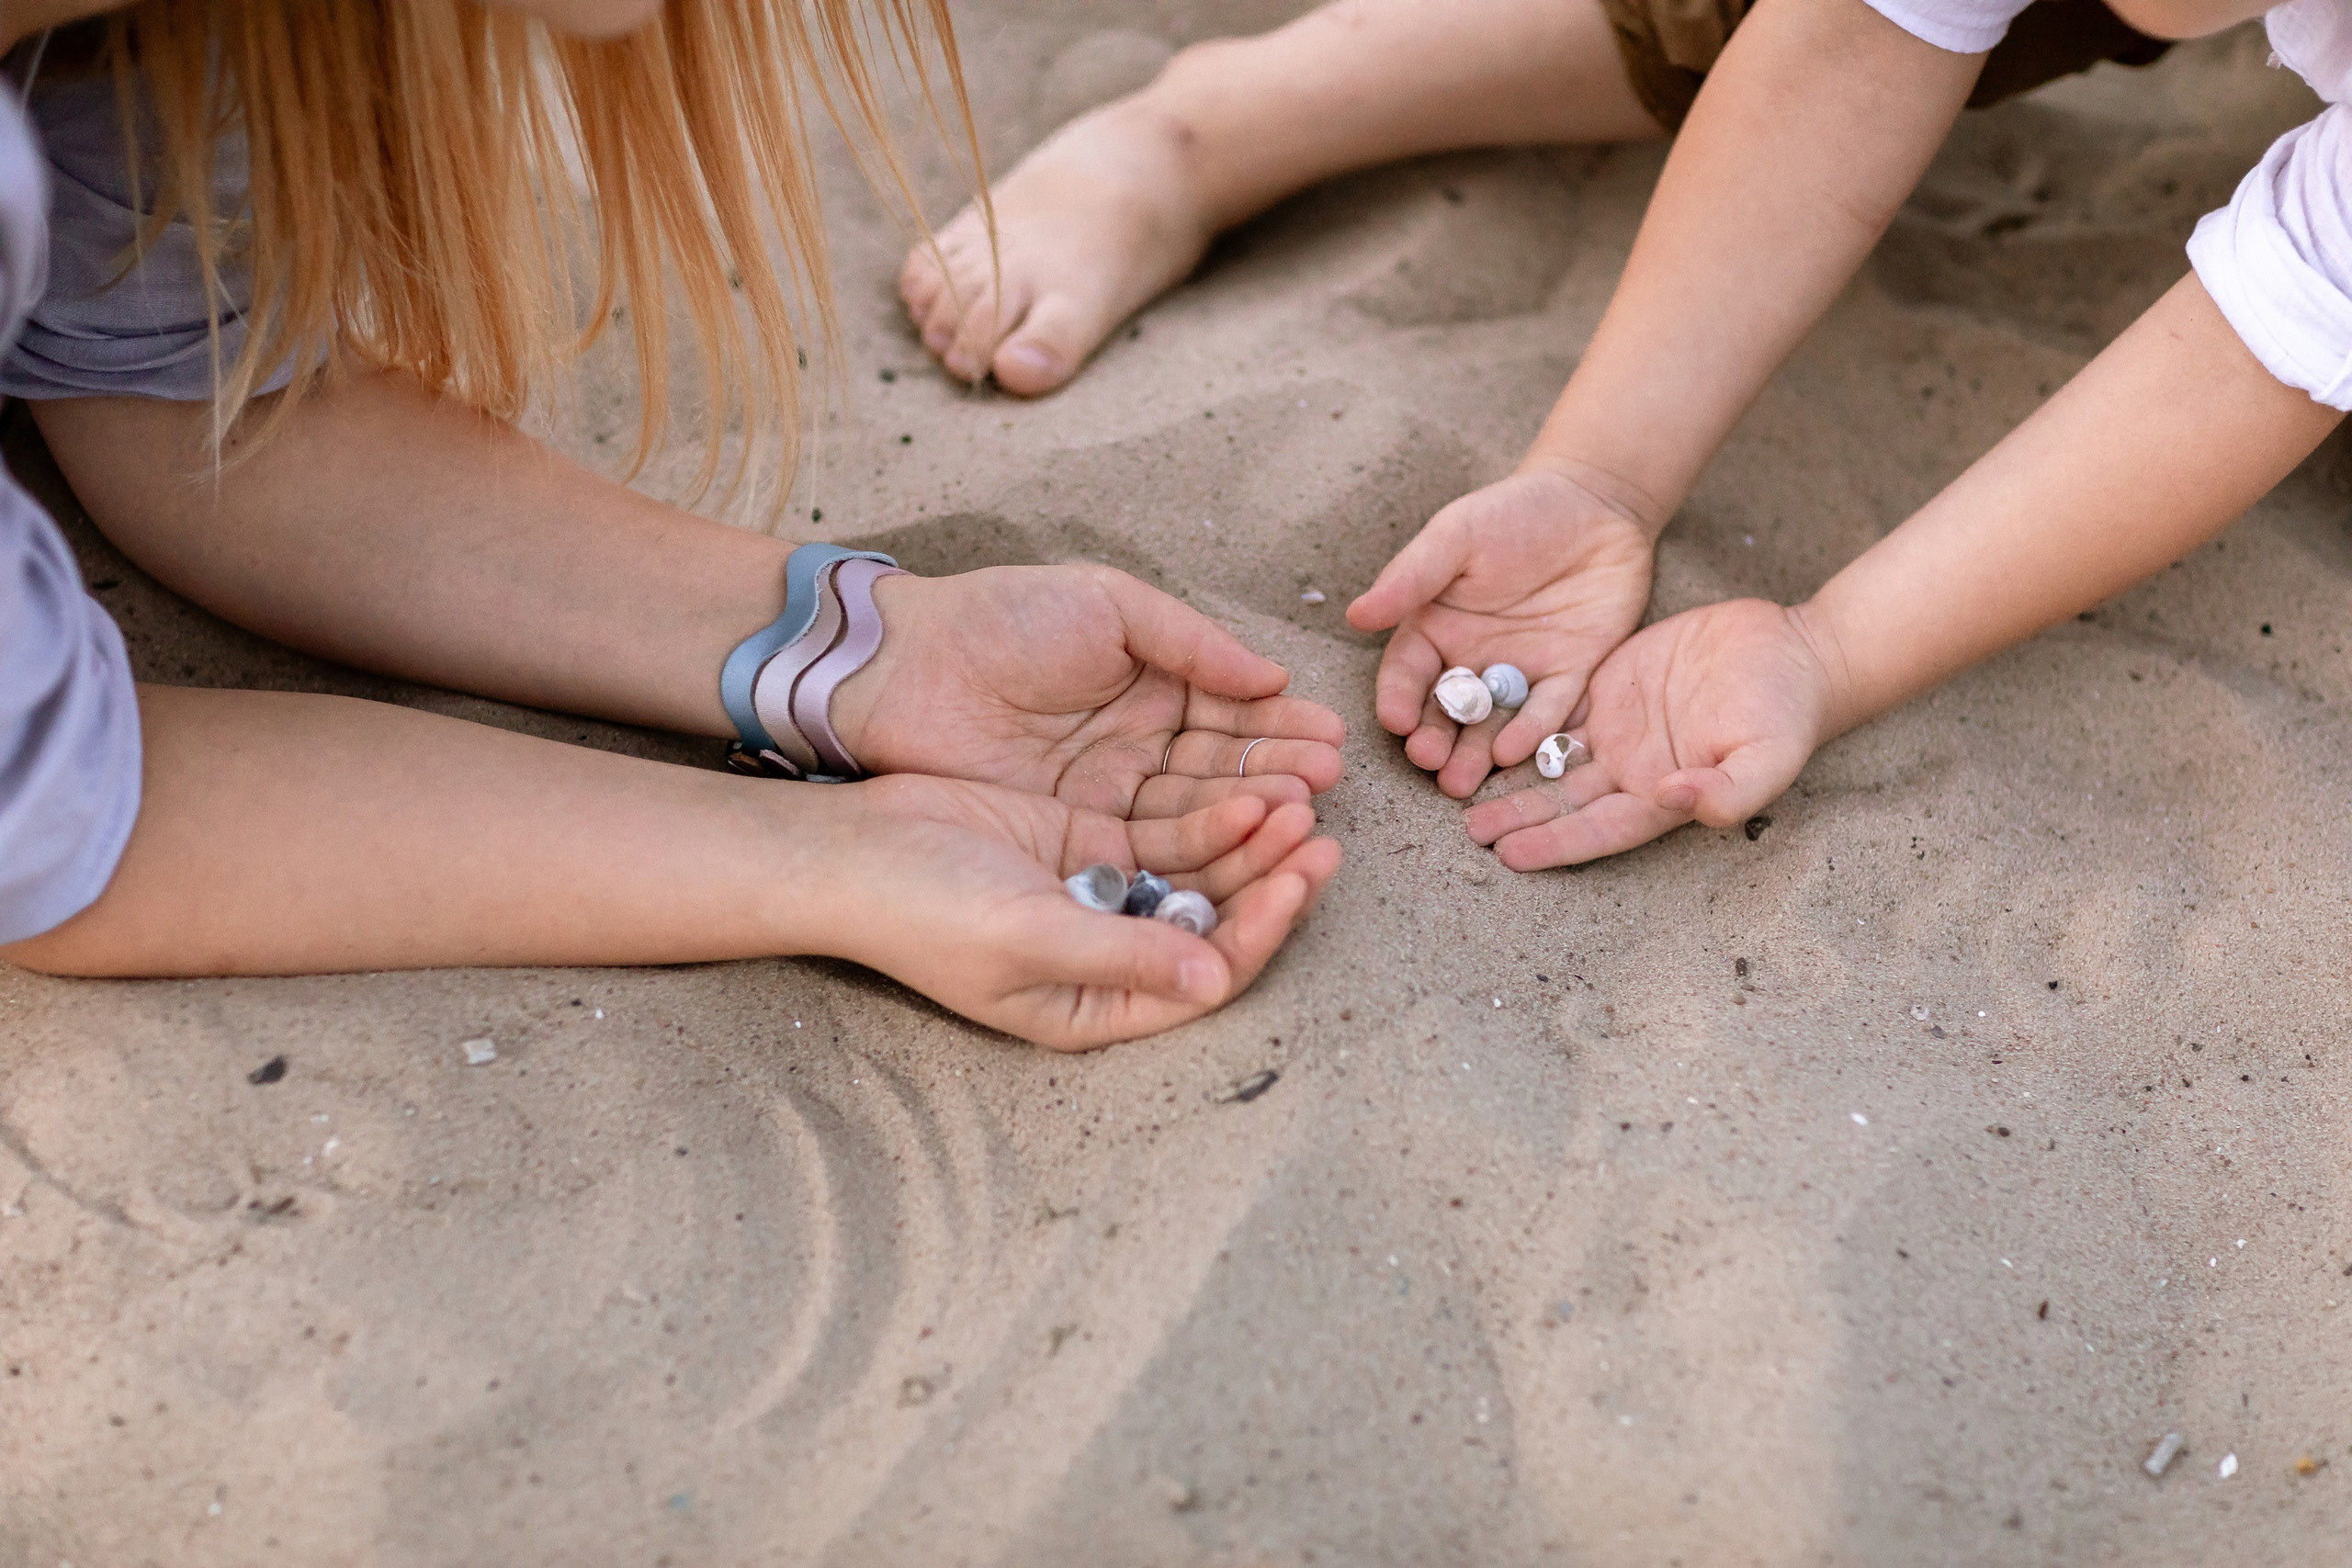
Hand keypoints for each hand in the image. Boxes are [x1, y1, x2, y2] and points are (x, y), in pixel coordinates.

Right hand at [817, 774, 1341, 1048]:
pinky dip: (1205, 818)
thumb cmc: (923, 911)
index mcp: (1095, 1007)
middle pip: (1212, 926)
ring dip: (1245, 846)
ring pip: (1197, 877)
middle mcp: (1107, 960)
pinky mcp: (1084, 847)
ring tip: (1295, 801)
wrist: (852, 850)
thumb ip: (1122, 957)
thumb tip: (1213, 980)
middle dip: (1268, 882)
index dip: (1260, 930)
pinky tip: (1242, 790)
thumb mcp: (1027, 938)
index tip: (1301, 877)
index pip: (1203, 977)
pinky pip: (1163, 836)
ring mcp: (1099, 900)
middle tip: (1321, 834)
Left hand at [832, 565, 1345, 819]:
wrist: (906, 668)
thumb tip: (1272, 675)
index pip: (1232, 709)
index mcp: (1153, 680)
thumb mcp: (1109, 604)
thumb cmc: (1003, 618)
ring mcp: (1112, 791)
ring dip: (1252, 809)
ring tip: (1301, 810)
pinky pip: (1153, 842)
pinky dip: (1201, 841)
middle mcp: (1142, 741)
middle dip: (1279, 770)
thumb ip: (1192, 642)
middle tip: (1328, 781)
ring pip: (1198, 807)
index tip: (1330, 736)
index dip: (1279, 723)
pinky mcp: (1081, 833)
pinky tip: (1246, 836)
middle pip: (1224, 764)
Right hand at [1346, 467, 1655, 798]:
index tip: (1396, 721)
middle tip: (1430, 764)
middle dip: (1434, 740)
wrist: (1597, 503)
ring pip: (1492, 724)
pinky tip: (1515, 751)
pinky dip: (1532, 733)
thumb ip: (1411, 577)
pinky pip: (1549, 712)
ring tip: (1463, 782)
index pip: (1407, 673)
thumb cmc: (1515, 512)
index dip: (1399, 699)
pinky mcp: (1569, 677)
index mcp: (1433, 628)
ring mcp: (1520, 674)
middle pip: (1446, 712)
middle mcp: (1471, 661)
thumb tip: (1356, 615)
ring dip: (1475, 755)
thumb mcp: (1456, 536)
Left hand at [1463, 598, 1839, 868]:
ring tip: (1454, 786)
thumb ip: (1729, 789)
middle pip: (1560, 801)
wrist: (1792, 650)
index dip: (1554, 843)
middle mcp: (1629, 771)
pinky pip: (1551, 708)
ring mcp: (1615, 731)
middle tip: (1465, 830)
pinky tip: (1474, 725)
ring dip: (1505, 774)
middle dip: (1514, 816)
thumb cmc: (1787, 711)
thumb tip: (1679, 801)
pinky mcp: (1606, 688)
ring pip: (1546, 758)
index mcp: (1661, 797)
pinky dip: (1514, 720)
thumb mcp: (1768, 754)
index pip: (1597, 830)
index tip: (1509, 855)